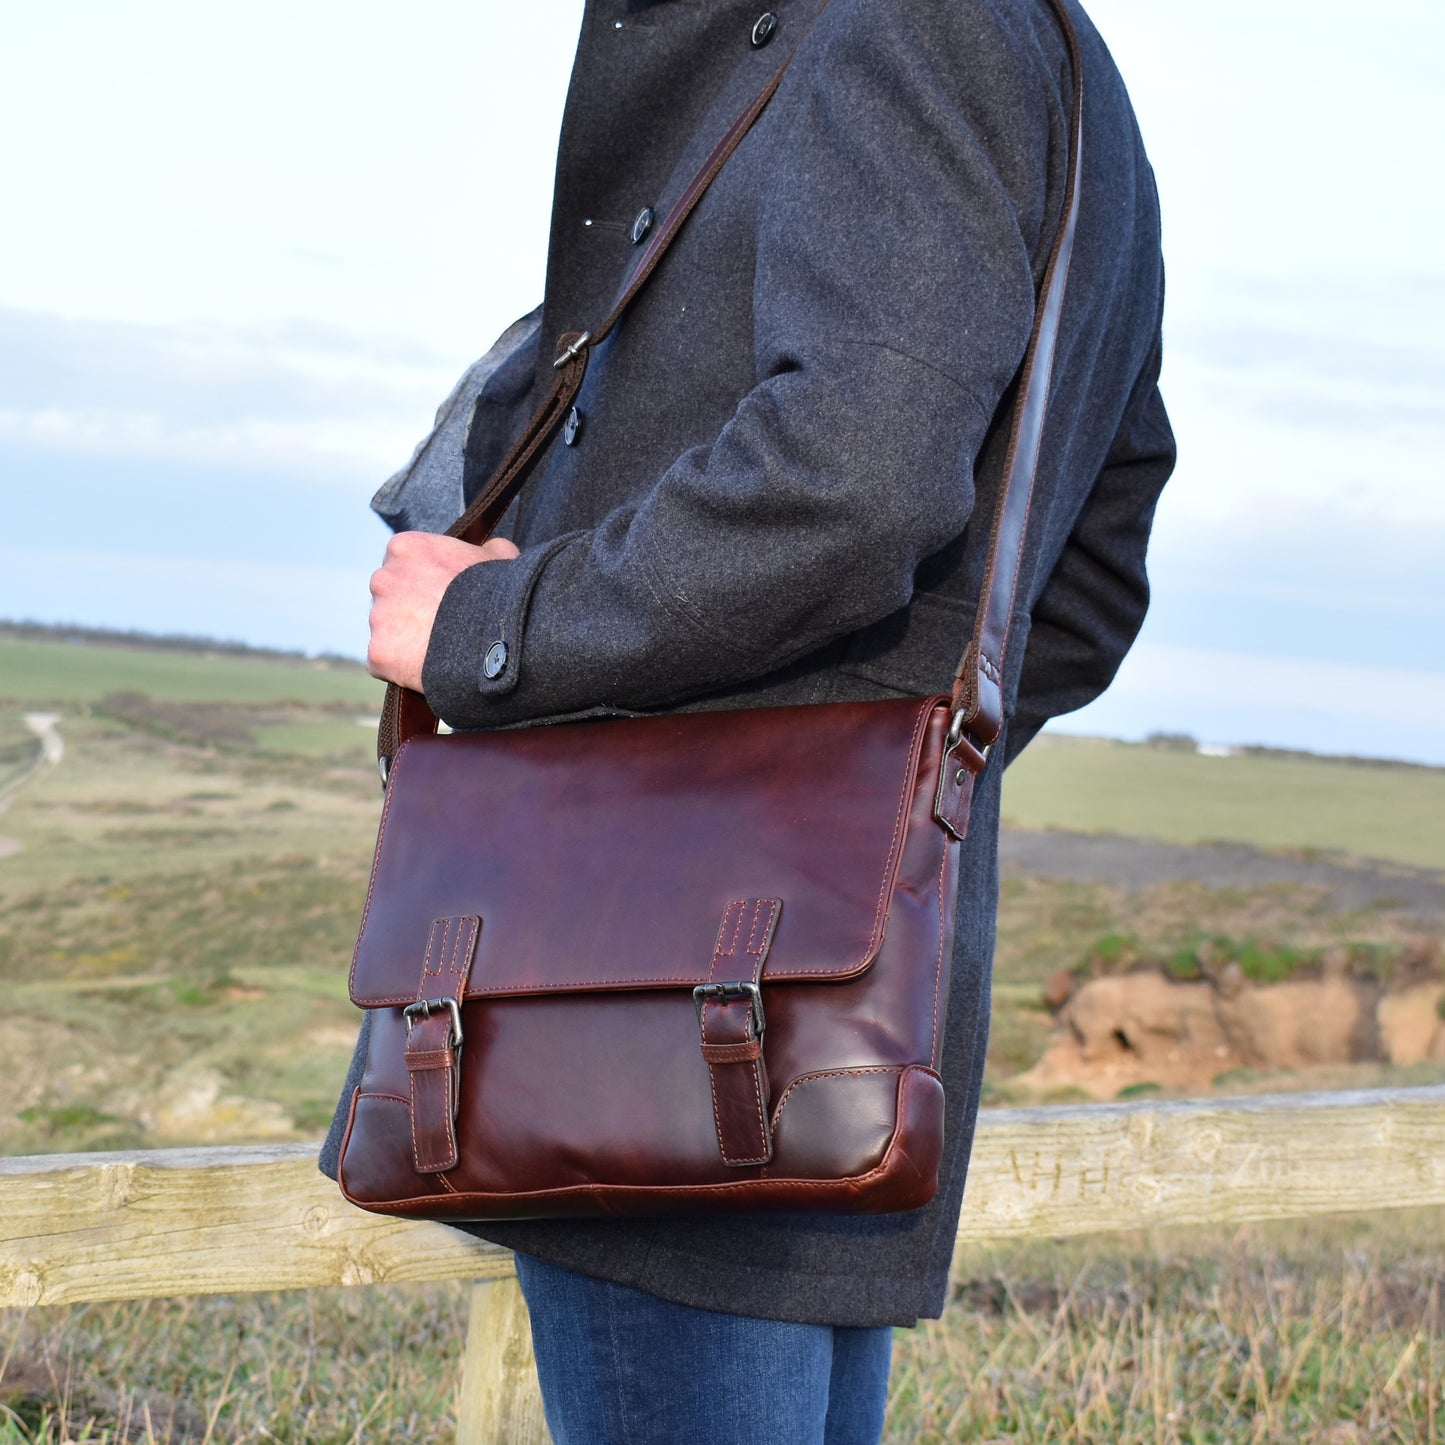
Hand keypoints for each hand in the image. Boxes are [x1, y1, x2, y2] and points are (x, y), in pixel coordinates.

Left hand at [367, 532, 520, 691]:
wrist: (499, 633)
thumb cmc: (501, 591)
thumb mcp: (500, 556)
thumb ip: (483, 550)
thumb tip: (487, 552)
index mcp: (405, 548)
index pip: (401, 565)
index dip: (423, 582)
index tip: (441, 597)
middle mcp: (382, 578)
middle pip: (389, 598)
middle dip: (408, 610)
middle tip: (439, 625)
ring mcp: (377, 618)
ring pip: (387, 632)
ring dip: (406, 640)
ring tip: (438, 651)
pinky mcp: (378, 654)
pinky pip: (385, 663)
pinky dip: (403, 669)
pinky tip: (429, 669)